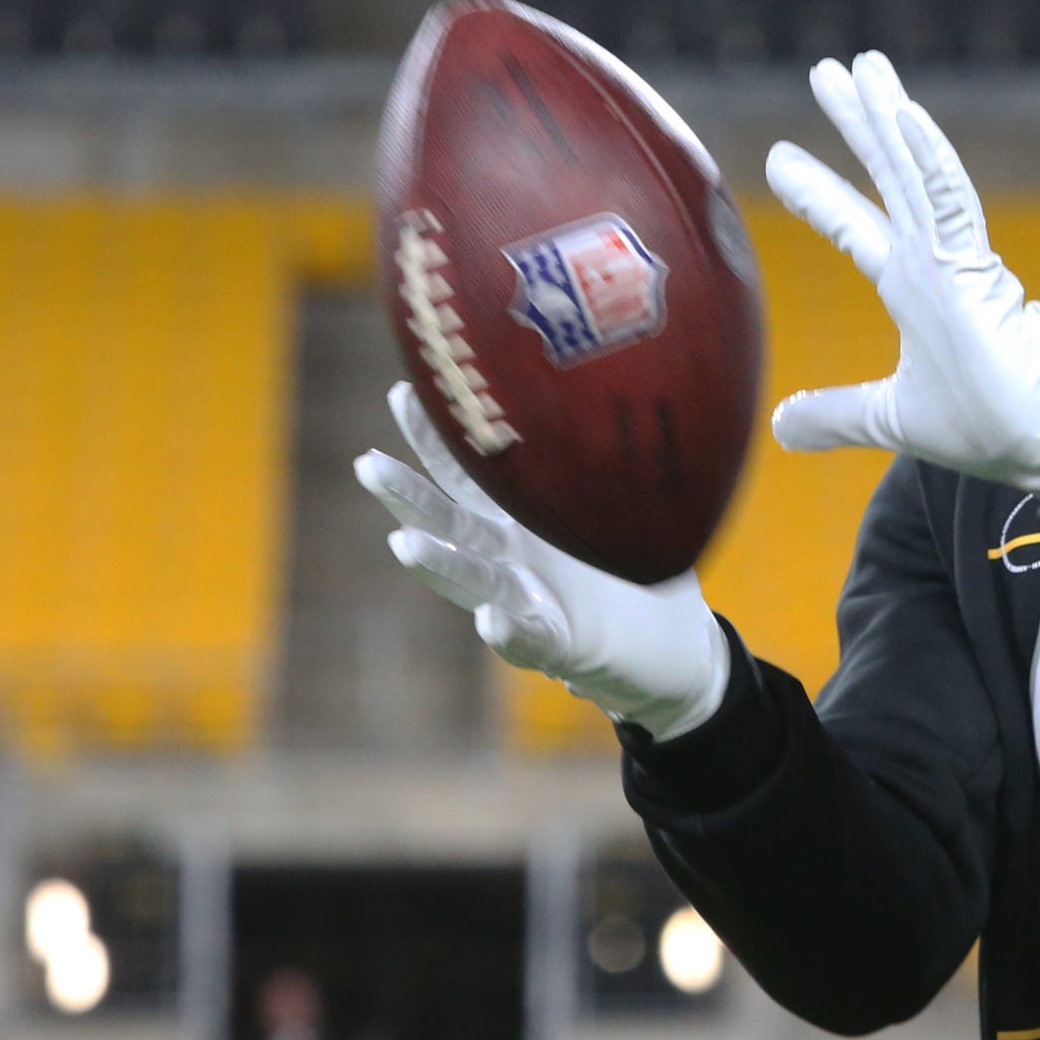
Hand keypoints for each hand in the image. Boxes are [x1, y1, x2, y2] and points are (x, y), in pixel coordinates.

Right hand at [354, 381, 730, 738]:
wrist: (671, 650)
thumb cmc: (638, 571)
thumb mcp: (628, 507)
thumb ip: (608, 467)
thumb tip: (612, 390)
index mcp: (522, 518)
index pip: (468, 473)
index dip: (435, 437)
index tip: (405, 391)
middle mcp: (512, 557)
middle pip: (450, 520)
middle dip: (408, 494)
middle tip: (367, 465)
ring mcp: (530, 601)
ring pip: (473, 579)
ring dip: (439, 562)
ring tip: (404, 544)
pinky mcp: (561, 646)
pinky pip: (530, 639)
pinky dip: (509, 631)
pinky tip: (492, 619)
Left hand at [765, 51, 1039, 497]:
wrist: (1036, 446)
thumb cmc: (983, 428)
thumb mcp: (889, 418)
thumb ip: (837, 415)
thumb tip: (778, 425)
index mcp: (913, 289)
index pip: (856, 227)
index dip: (819, 193)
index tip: (779, 159)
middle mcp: (931, 263)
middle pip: (887, 176)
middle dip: (857, 122)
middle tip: (827, 68)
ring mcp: (953, 260)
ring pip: (914, 172)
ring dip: (887, 116)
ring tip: (864, 65)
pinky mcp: (974, 268)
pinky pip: (948, 201)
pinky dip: (927, 158)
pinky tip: (904, 115)